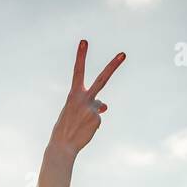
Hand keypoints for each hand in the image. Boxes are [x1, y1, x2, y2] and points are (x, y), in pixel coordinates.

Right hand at [49, 40, 124, 156]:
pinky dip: (92, 124)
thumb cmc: (65, 127)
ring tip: (80, 125)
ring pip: (99, 106)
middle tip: (124, 54)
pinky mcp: (97, 118)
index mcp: (73, 94)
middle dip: (113, 66)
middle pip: (102, 79)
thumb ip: (90, 104)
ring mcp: (92, 108)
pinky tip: (84, 130)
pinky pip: (98, 119)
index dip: (81, 56)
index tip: (84, 42)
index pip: (78, 71)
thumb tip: (106, 105)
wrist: (62, 145)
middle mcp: (83, 98)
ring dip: (91, 114)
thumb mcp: (74, 111)